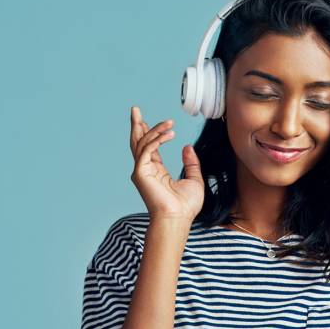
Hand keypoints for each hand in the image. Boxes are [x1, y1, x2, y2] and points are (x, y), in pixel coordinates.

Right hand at [129, 106, 203, 221]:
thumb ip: (191, 163)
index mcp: (156, 172)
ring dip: (153, 129)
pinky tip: (169, 134)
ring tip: (169, 122)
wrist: (178, 218)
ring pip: (142, 143)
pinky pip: (146, 150)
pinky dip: (157, 139)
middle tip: (135, 109)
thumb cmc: (186, 206)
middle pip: (138, 142)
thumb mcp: (194, 179)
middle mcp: (146, 170)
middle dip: (136, 125)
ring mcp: (141, 171)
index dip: (150, 132)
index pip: (149, 148)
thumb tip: (187, 147)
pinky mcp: (140, 173)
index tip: (151, 120)